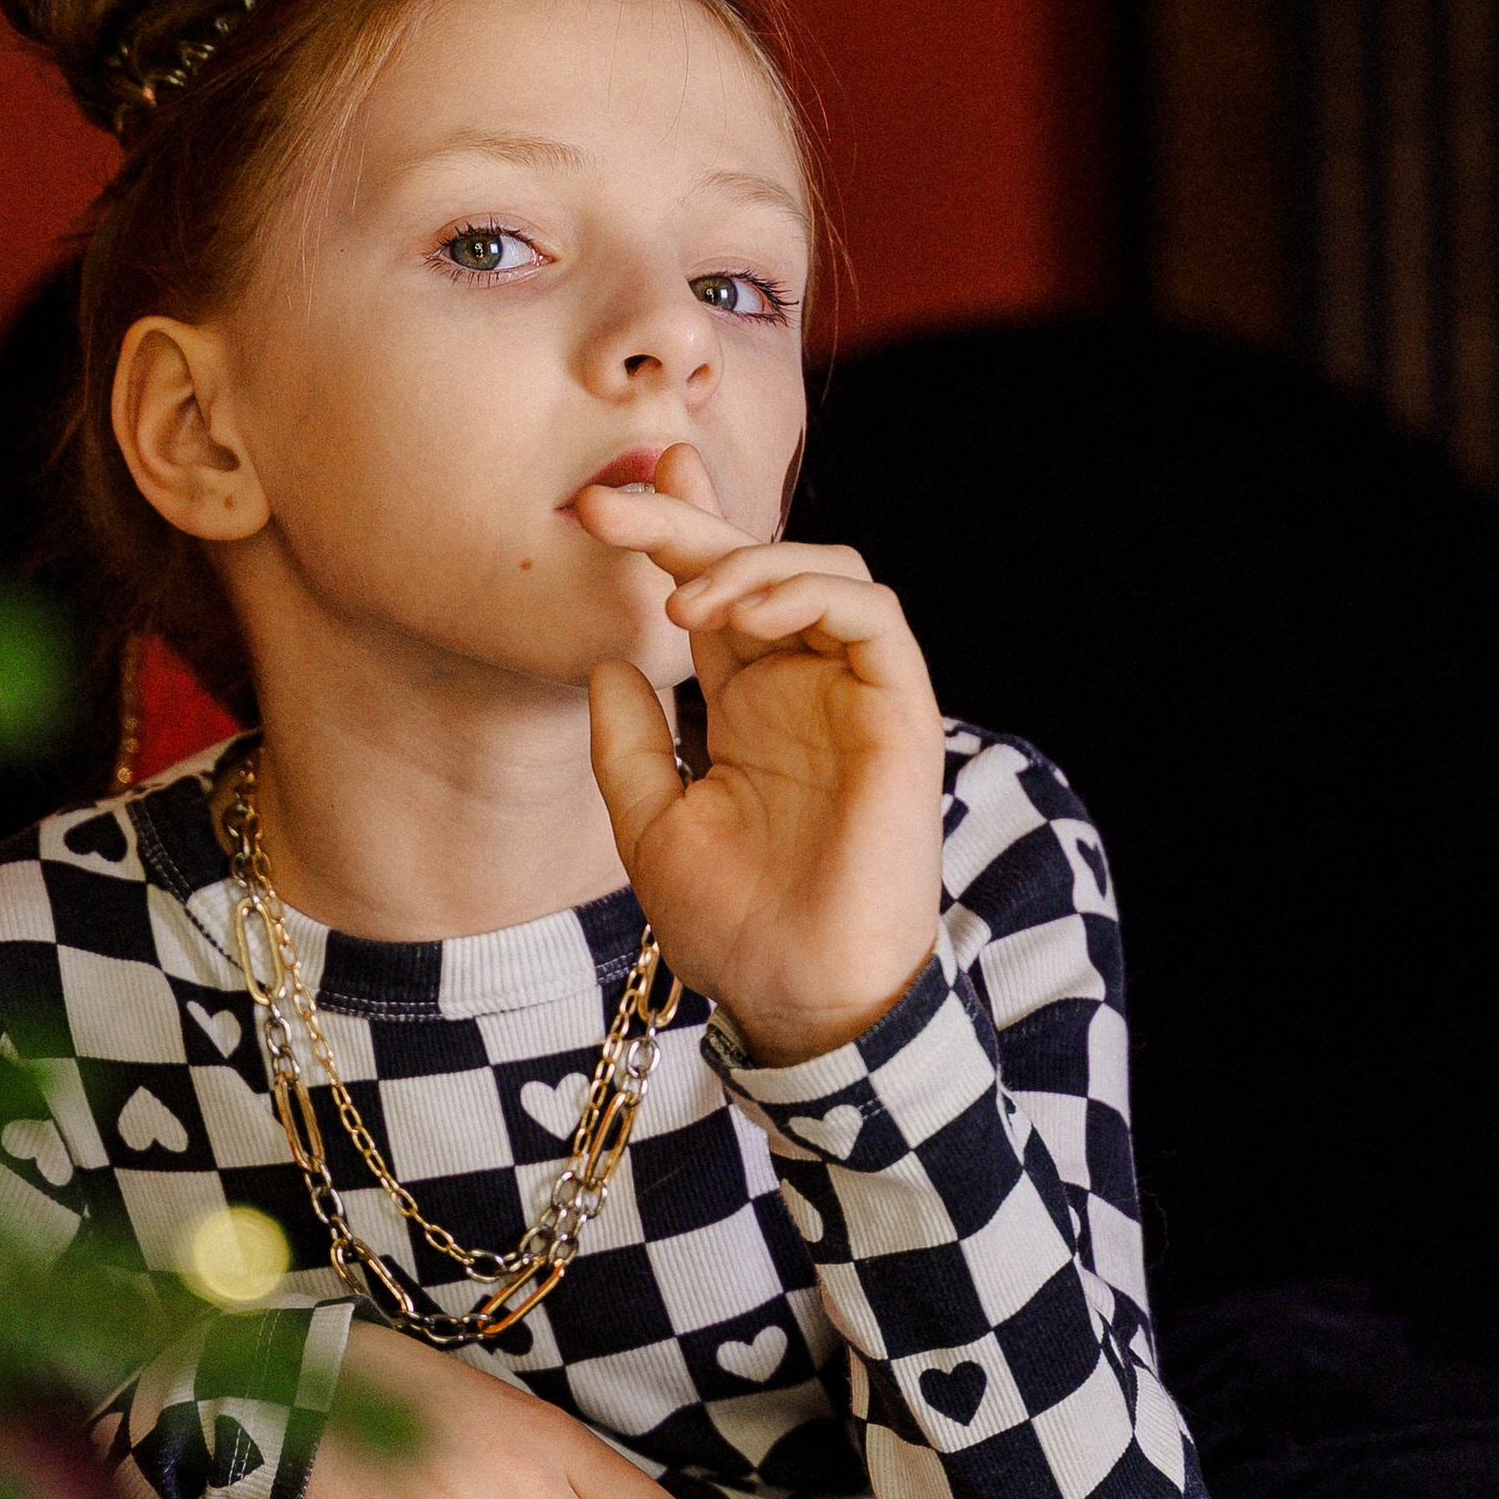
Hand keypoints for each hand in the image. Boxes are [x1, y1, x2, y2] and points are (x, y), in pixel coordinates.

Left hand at [576, 444, 947, 1066]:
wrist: (800, 995)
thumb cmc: (734, 926)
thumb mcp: (650, 825)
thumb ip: (628, 744)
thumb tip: (607, 659)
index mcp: (748, 704)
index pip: (715, 591)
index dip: (671, 532)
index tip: (597, 504)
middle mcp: (803, 686)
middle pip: (755, 564)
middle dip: (683, 521)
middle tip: (609, 503)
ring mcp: (854, 694)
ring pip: (824, 571)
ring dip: (749, 564)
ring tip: (684, 604)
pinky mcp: (900, 711)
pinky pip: (873, 617)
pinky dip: (813, 594)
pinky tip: (751, 617)